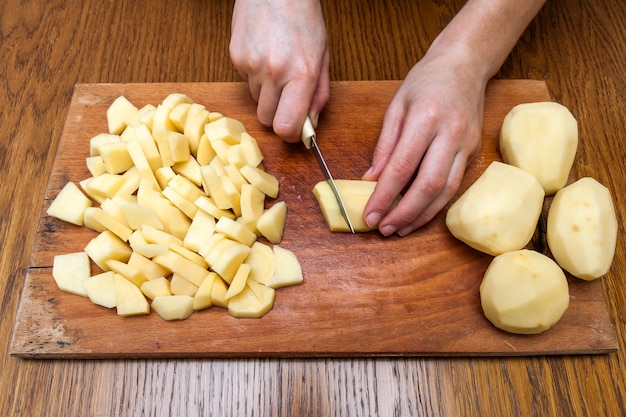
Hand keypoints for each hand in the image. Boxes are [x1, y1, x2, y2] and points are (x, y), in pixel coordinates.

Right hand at [229, 0, 328, 140]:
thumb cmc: (303, 18)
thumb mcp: (323, 57)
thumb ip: (319, 95)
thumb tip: (310, 125)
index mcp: (302, 74)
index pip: (287, 127)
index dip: (292, 133)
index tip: (296, 128)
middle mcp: (274, 72)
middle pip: (268, 120)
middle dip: (278, 115)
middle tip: (288, 97)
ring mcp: (252, 65)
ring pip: (257, 102)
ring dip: (268, 94)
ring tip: (277, 67)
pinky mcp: (236, 57)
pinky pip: (246, 83)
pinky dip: (256, 77)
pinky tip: (265, 55)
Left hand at [362, 48, 486, 235]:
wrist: (465, 65)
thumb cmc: (425, 81)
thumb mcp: (396, 106)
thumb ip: (384, 145)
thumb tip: (370, 180)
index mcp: (426, 119)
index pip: (401, 167)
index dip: (384, 196)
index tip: (369, 215)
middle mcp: (450, 134)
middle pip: (428, 185)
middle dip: (403, 213)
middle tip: (383, 229)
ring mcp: (466, 145)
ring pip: (445, 191)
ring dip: (421, 216)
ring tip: (399, 229)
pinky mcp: (473, 153)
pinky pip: (454, 186)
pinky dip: (436, 206)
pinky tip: (419, 216)